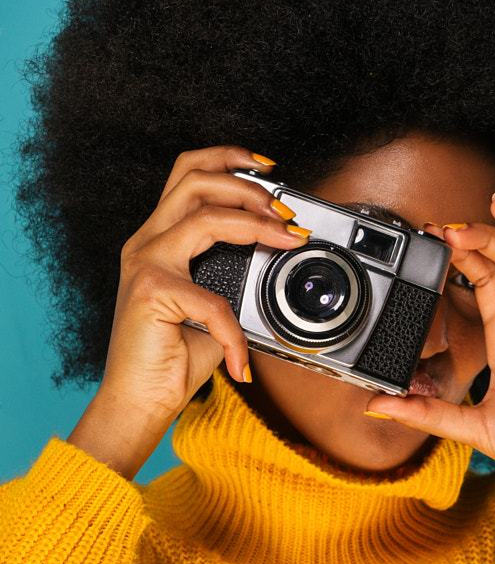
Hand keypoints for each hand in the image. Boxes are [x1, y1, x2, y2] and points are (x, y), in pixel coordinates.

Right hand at [67, 146, 309, 478]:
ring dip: (255, 222)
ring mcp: (145, 263)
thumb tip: (278, 255)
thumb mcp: (214, 306)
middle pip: (193, 177)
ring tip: (285, 238)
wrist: (139, 402)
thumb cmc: (174, 358)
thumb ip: (234, 276)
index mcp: (160, 239)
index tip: (271, 172)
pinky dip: (236, 331)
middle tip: (285, 210)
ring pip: (203, 214)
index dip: (231, 161)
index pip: (189, 175)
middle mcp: (147, 242)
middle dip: (247, 185)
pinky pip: (213, 300)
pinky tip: (243, 357)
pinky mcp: (151, 292)